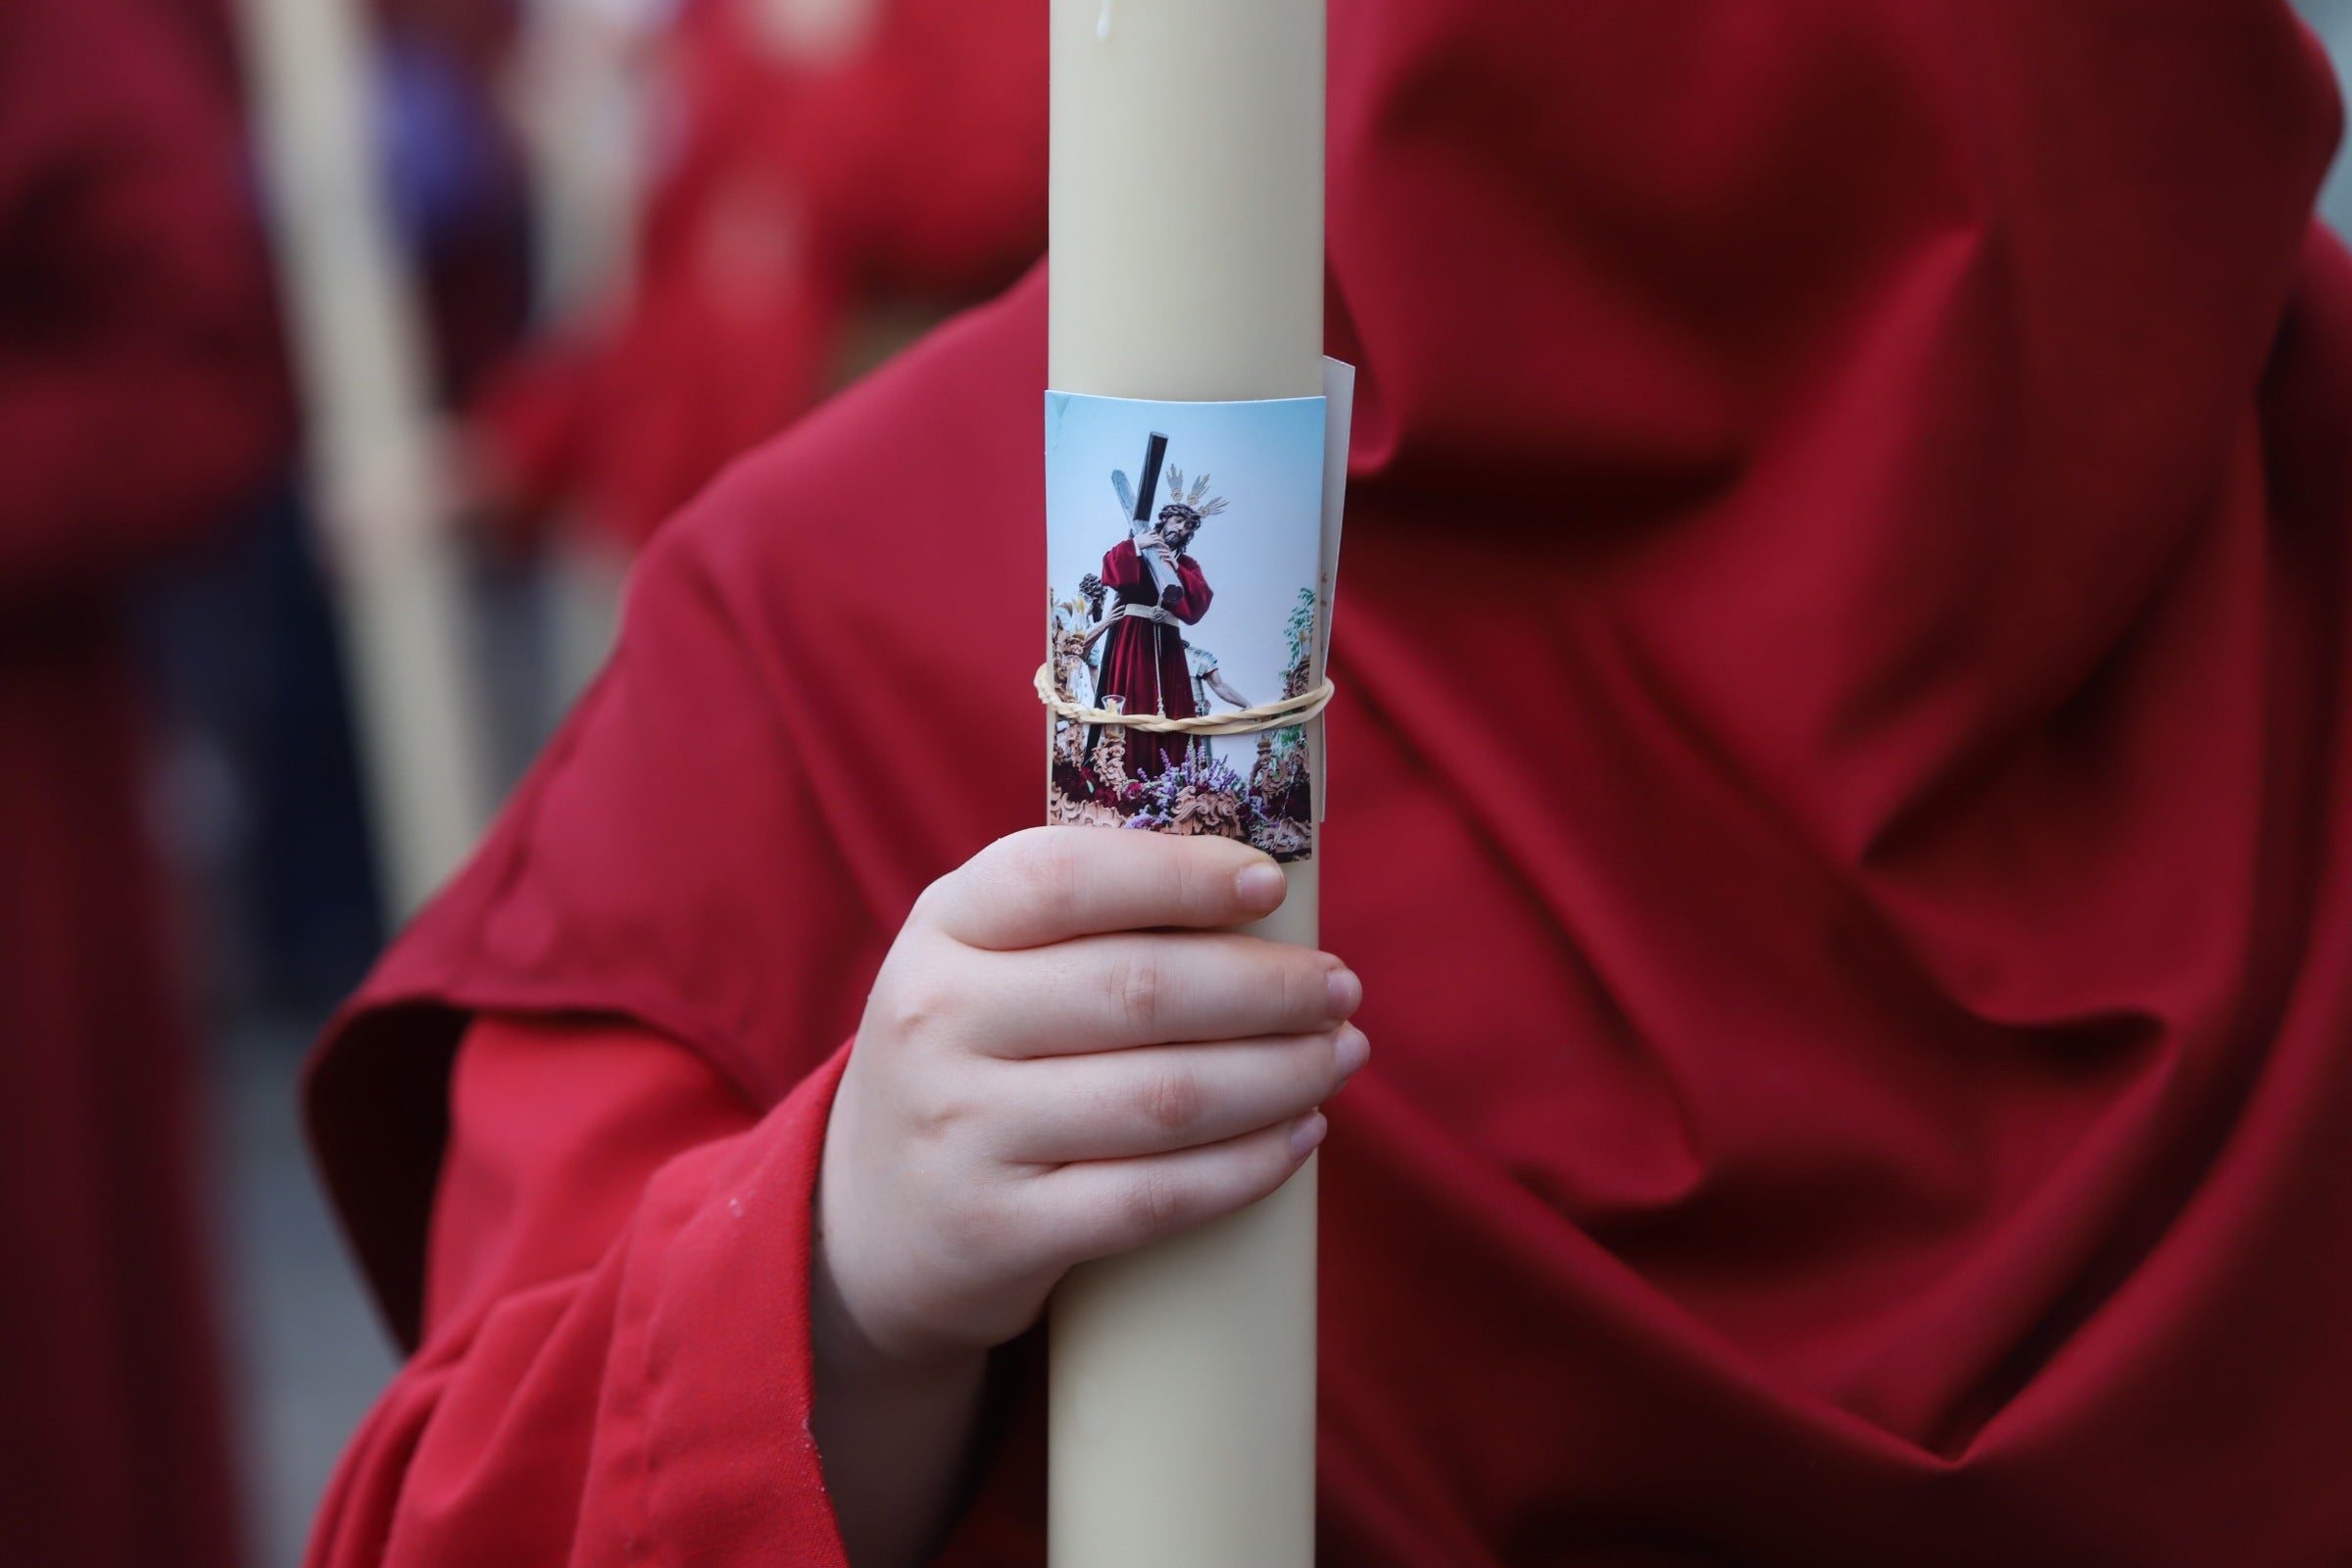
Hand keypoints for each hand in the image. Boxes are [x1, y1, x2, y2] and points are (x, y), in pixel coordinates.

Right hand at [815, 828, 1364, 1373]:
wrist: (870, 1227)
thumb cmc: (972, 1062)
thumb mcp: (983, 965)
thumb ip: (1085, 921)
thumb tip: (1262, 891)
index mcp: (941, 925)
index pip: (1066, 875)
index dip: (1180, 875)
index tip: (1272, 886)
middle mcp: (938, 1019)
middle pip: (1140, 989)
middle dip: (1268, 988)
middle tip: (1340, 990)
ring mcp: (962, 1130)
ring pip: (1164, 1097)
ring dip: (1280, 1075)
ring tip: (1338, 1057)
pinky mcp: (999, 1230)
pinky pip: (1153, 1197)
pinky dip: (1246, 1167)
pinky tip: (1300, 1138)